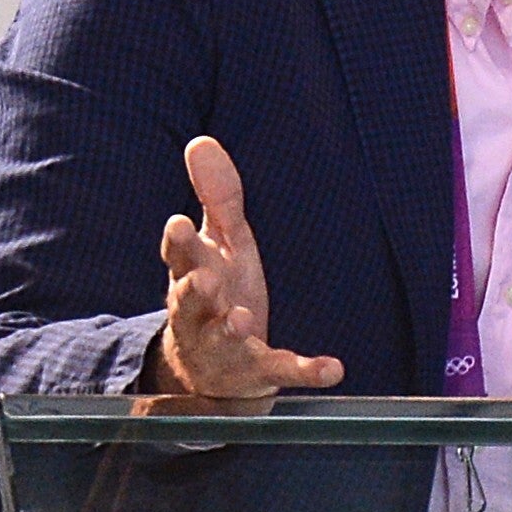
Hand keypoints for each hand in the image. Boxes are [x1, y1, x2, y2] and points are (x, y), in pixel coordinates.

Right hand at [146, 137, 344, 398]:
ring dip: (232, 327)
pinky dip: (307, 370)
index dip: (178, 241)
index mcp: (193, 273)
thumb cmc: (219, 291)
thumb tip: (200, 140)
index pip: (180, 255)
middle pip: (190, 299)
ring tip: (243, 319)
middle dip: (194, 288)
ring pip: (224, 336)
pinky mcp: (259, 371)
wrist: (212, 371)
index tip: (178, 222)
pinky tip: (333, 369)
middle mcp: (201, 312)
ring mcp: (228, 344)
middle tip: (202, 279)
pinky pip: (282, 370)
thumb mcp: (221, 243)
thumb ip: (217, 197)